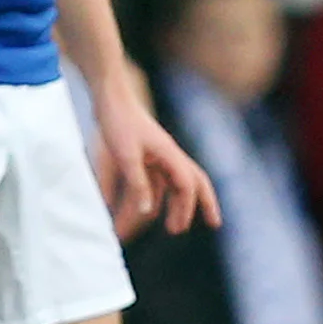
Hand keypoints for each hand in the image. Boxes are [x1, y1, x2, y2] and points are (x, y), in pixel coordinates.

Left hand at [94, 80, 219, 237]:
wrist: (109, 96)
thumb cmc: (119, 122)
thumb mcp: (126, 156)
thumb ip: (137, 184)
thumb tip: (146, 213)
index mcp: (169, 154)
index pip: (187, 184)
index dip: (192, 206)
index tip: (191, 226)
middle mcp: (168, 154)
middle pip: (195, 181)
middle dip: (205, 203)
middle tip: (213, 224)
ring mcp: (158, 153)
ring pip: (175, 183)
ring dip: (176, 205)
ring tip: (173, 227)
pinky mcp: (145, 152)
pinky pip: (157, 179)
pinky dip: (155, 196)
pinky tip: (147, 210)